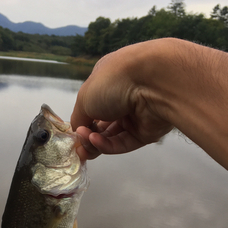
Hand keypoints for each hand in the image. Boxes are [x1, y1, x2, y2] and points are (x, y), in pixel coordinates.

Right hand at [70, 44, 172, 161]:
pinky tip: (96, 142)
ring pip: (112, 136)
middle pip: (101, 124)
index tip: (73, 133)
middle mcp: (123, 96)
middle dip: (87, 137)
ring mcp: (136, 115)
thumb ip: (78, 118)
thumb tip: (77, 133)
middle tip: (78, 147)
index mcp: (108, 80)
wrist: (154, 82)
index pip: (92, 105)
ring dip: (95, 142)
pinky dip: (108, 145)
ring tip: (84, 148)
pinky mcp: (146, 132)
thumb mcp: (85, 97)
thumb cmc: (115, 80)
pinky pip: (124, 143)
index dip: (82, 120)